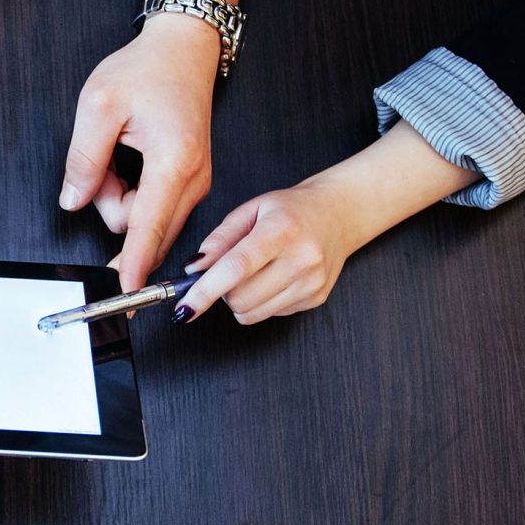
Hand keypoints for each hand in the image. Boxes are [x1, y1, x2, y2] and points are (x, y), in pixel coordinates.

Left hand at [58, 0, 248, 290]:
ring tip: (120, 149)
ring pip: (146, 218)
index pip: (148, 228)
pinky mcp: (191, 181)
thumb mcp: (98, 105)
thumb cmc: (147, 70)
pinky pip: (155, 206)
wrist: (185, 49)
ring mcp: (197, 182)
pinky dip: (134, 190)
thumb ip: (84, 160)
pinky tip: (132, 156)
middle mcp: (193, 178)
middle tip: (105, 157)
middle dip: (112, 203)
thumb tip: (73, 202)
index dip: (134, 265)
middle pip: (142, 227)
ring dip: (121, 195)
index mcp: (173, 161)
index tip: (128, 297)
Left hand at [177, 122, 479, 323]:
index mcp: (281, 230)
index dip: (205, 291)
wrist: (339, 214)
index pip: (236, 268)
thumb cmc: (292, 210)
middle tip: (229, 271)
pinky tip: (275, 278)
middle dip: (222, 291)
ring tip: (254, 273)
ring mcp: (311, 282)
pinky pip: (271, 314)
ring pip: (253, 313)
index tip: (185, 307)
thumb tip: (194, 269)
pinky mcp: (316, 299)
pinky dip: (262, 302)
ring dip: (241, 300)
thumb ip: (219, 239)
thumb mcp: (251, 210)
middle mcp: (301, 258)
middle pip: (241, 298)